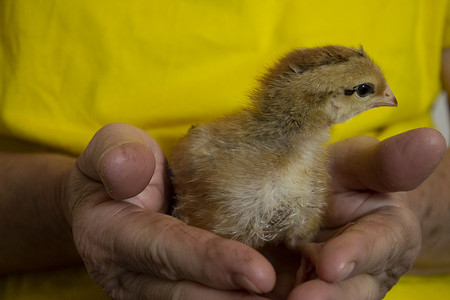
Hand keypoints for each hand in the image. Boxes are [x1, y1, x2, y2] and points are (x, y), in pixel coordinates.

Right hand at [63, 123, 275, 298]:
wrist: (107, 200)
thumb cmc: (117, 169)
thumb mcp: (111, 148)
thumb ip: (118, 154)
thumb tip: (132, 168)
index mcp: (113, 236)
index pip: (167, 251)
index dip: (212, 263)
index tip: (260, 273)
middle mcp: (130, 276)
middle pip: (185, 295)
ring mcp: (148, 292)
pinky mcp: (169, 293)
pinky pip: (203, 299)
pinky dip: (238, 299)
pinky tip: (279, 296)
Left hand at [265, 128, 445, 299]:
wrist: (324, 197)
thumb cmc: (346, 177)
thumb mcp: (361, 163)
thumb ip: (388, 161)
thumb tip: (433, 140)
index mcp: (389, 233)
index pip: (379, 245)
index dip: (357, 254)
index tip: (333, 263)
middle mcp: (366, 269)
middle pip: (353, 289)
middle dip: (329, 295)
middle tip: (300, 297)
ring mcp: (334, 283)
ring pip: (324, 298)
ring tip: (275, 298)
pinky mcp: (301, 287)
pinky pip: (289, 297)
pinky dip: (270, 299)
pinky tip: (249, 295)